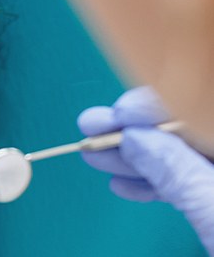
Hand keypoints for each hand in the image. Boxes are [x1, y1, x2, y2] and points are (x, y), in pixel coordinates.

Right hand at [78, 86, 213, 252]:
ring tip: (97, 159)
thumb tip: (136, 138)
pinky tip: (127, 186)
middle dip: (137, 130)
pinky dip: (157, 186)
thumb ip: (179, 172)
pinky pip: (192, 185)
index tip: (116, 115)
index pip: (200, 107)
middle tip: (91, 128)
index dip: (158, 104)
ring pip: (184, 157)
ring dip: (137, 159)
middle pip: (188, 129)